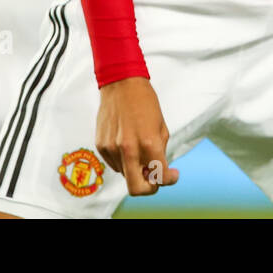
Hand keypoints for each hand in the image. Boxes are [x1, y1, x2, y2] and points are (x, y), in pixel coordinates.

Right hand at [96, 76, 178, 195]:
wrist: (122, 84)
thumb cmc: (145, 102)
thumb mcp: (161, 126)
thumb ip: (159, 151)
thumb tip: (155, 172)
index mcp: (149, 143)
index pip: (160, 177)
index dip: (170, 179)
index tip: (172, 175)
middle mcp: (128, 149)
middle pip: (136, 189)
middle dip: (148, 188)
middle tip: (154, 177)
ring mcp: (112, 148)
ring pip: (125, 175)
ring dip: (134, 168)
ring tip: (138, 148)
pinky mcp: (101, 145)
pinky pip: (114, 163)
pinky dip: (123, 160)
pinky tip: (126, 142)